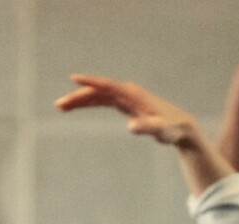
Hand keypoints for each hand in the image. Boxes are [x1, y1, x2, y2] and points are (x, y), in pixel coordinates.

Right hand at [55, 76, 197, 144]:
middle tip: (59, 105)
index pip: (107, 85)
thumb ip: (146, 127)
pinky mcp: (124, 103)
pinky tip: (76, 107)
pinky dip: (89, 103)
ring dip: (79, 100)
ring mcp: (125, 97)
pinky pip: (102, 100)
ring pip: (97, 95)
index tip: (74, 79)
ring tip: (61, 107)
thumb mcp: (159, 130)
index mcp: (132, 94)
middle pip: (97, 91)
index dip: (91, 82)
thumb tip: (131, 127)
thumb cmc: (170, 128)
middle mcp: (127, 92)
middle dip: (78, 97)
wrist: (179, 126)